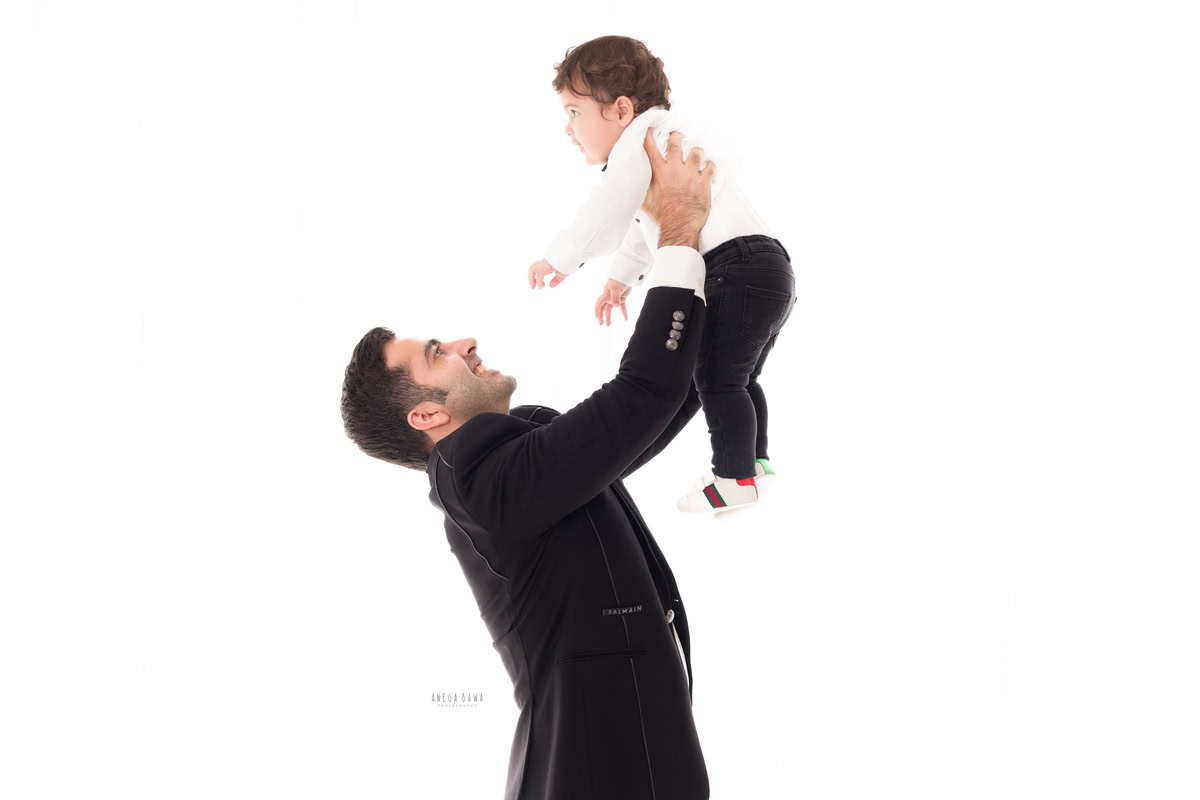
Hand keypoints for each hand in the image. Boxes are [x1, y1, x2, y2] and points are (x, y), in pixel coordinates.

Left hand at [528, 259, 567, 288]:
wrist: (571, 256)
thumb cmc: (568, 263)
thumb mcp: (562, 274)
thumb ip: (556, 280)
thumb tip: (550, 285)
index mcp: (548, 265)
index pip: (539, 270)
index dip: (537, 278)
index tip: (540, 285)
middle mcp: (545, 263)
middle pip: (533, 267)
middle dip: (531, 277)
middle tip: (533, 287)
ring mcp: (545, 262)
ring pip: (532, 268)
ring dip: (531, 278)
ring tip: (533, 286)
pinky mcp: (546, 264)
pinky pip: (539, 272)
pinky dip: (539, 280)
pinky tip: (541, 286)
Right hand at [593, 279, 631, 325]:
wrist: (627, 275)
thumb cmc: (619, 279)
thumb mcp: (616, 288)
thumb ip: (615, 297)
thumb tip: (615, 306)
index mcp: (605, 294)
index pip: (599, 303)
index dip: (597, 310)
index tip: (596, 317)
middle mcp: (609, 297)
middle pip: (603, 308)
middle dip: (601, 316)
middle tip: (601, 324)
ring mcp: (615, 298)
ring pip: (610, 309)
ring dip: (609, 317)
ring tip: (608, 325)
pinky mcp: (622, 299)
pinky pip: (622, 307)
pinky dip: (624, 313)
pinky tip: (626, 319)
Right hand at [640, 129, 715, 247]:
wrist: (679, 227)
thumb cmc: (662, 216)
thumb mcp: (645, 202)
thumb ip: (639, 189)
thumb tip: (630, 185)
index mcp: (659, 173)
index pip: (650, 148)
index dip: (648, 135)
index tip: (648, 127)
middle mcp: (675, 170)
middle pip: (676, 142)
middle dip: (676, 137)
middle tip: (677, 137)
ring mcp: (691, 175)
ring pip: (696, 152)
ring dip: (696, 152)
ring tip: (696, 155)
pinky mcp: (704, 183)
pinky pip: (711, 167)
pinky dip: (710, 167)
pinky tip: (708, 168)